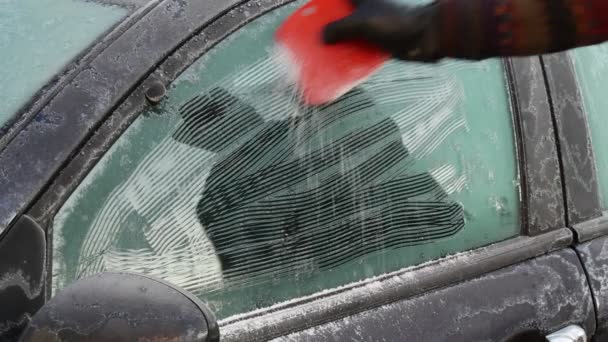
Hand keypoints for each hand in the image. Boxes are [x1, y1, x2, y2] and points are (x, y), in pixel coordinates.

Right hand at [323, 0, 439, 61]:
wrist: (427, 36)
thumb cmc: (395, 22)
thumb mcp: (361, 23)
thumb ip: (338, 28)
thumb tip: (322, 37)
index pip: (336, 2)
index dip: (323, 8)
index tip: (308, 18)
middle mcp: (366, 8)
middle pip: (340, 17)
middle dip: (327, 28)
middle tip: (312, 41)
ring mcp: (373, 24)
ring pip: (349, 33)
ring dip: (338, 44)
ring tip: (322, 57)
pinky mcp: (380, 40)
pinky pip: (360, 47)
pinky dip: (351, 55)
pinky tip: (340, 67)